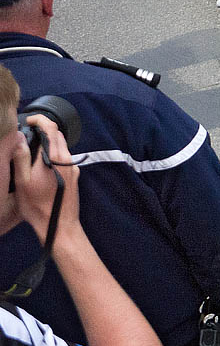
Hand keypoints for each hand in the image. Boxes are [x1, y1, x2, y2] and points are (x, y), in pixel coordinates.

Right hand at [11, 116, 80, 243]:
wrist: (59, 226)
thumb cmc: (38, 206)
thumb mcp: (22, 181)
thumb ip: (21, 157)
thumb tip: (19, 138)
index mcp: (55, 157)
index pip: (51, 128)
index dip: (40, 120)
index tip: (28, 120)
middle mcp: (67, 160)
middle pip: (58, 135)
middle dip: (43, 130)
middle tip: (26, 133)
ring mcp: (73, 168)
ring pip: (62, 147)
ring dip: (48, 143)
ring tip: (31, 150)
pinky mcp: (75, 176)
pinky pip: (64, 158)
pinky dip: (53, 155)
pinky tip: (41, 166)